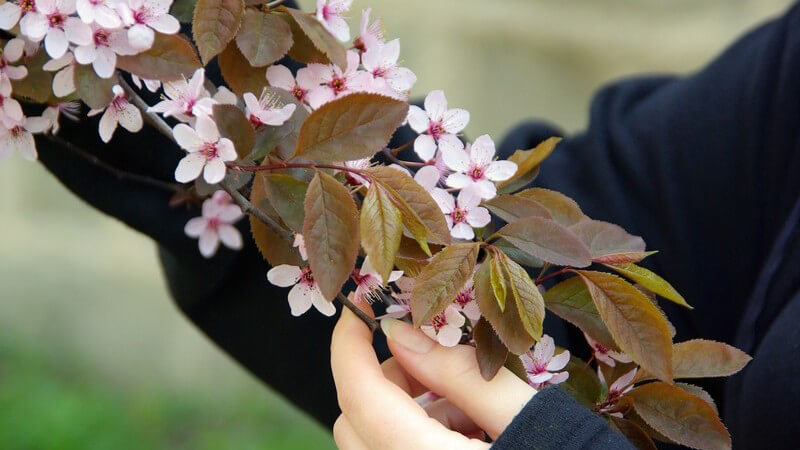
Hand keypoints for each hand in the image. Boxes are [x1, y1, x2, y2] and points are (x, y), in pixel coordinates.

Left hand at [330, 306, 535, 448]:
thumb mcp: (525, 417)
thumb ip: (459, 374)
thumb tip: (401, 333)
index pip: (358, 396)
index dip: (348, 345)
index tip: (360, 309)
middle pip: (357, 420)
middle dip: (387, 378)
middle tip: (435, 360)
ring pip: (373, 443)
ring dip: (406, 411)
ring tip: (470, 407)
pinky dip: (416, 437)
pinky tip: (469, 434)